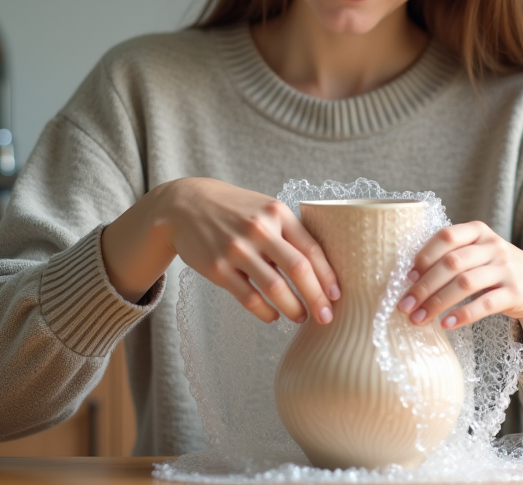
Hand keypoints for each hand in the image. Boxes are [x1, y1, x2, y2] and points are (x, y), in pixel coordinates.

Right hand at [105, 177, 339, 325]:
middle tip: (326, 317)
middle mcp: (259, 229)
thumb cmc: (234, 210)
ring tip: (300, 317)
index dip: (328, 276)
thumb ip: (289, 232)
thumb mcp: (264, 208)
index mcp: (277, 213)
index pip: (312, 249)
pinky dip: (265, 312)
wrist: (184, 205)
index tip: (337, 296)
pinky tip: (273, 316)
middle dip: (317, 298)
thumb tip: (322, 269)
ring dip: (293, 308)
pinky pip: (248, 298)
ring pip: (275, 288)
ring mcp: (236, 249)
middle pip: (298, 270)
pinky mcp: (217, 268)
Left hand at [395, 221, 522, 368]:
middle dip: (424, 286)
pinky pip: (485, 304)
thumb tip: (410, 278)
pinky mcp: (515, 292)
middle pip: (452, 263)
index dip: (424, 255)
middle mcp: (493, 246)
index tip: (407, 277)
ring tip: (418, 319)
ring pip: (465, 284)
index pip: (446, 236)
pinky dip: (463, 314)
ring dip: (437, 303)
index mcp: (478, 231)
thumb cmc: (495, 268)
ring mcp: (505, 269)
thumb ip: (451, 256)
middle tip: (404, 305)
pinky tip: (446, 324)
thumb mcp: (478, 252)